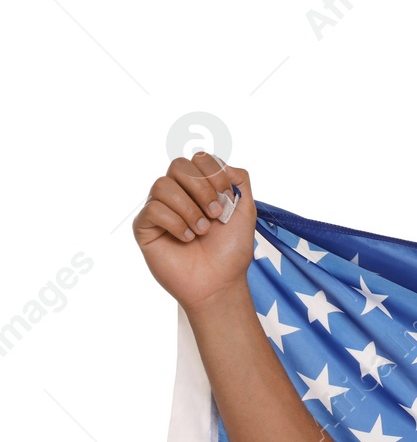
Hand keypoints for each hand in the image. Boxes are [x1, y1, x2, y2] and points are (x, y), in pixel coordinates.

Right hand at [132, 152, 255, 312]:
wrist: (220, 283)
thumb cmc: (231, 251)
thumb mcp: (246, 211)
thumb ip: (240, 181)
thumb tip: (222, 164)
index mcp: (199, 188)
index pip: (199, 159)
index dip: (214, 173)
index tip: (227, 197)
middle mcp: (177, 195)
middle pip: (178, 165)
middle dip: (202, 188)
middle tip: (216, 214)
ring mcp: (159, 210)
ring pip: (163, 185)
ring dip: (189, 209)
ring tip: (202, 231)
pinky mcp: (145, 227)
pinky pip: (153, 209)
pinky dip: (175, 223)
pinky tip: (187, 239)